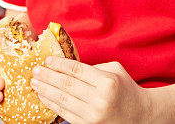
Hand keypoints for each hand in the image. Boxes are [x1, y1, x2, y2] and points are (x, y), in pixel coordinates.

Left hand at [31, 57, 152, 123]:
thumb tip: (67, 65)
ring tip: (34, 83)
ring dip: (45, 90)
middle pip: (66, 85)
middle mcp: (100, 99)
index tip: (46, 60)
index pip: (76, 70)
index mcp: (107, 81)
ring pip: (63, 100)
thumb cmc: (126, 89)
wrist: (141, 115)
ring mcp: (94, 115)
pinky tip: (43, 97)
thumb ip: (93, 67)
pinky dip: (52, 105)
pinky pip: (66, 114)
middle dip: (47, 76)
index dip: (59, 64)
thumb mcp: (114, 70)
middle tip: (35, 70)